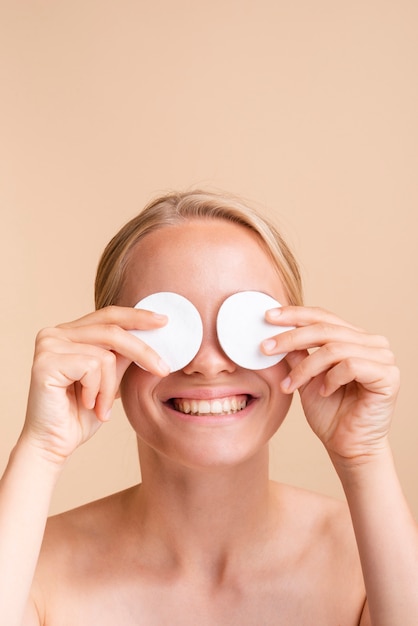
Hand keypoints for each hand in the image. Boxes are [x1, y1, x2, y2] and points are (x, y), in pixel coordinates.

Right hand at [21, 306, 168, 464]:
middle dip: (143, 351)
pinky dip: (96, 391)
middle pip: (112, 330)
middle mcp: (55, 333)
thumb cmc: (79, 415)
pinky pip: (91, 367)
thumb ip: (122, 356)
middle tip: (164, 369)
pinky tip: (85, 404)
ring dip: (110, 387)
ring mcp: (48, 345)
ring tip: (100, 406)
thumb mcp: (110, 380)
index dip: (137, 316)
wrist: (53, 444)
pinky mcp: (45, 362)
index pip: (108, 315)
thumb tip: (151, 335)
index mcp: (69, 333)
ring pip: (105, 355)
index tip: (164, 321)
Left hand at [263, 306, 399, 463]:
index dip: (294, 315)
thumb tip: (274, 331)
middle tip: (266, 348)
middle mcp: (372, 342)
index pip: (323, 316)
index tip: (268, 317)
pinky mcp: (388, 375)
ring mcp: (383, 357)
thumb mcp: (305, 377)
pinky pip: (350, 365)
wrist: (347, 446)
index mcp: (354, 337)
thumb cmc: (330, 413)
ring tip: (290, 385)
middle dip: (291, 337)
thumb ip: (296, 353)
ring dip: (305, 368)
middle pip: (325, 328)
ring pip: (333, 348)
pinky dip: (330, 378)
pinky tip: (323, 392)